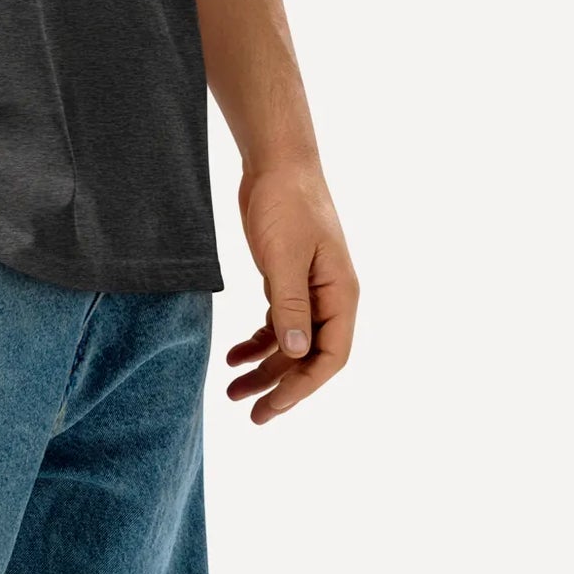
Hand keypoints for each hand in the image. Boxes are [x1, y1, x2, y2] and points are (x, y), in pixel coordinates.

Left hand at [225, 160, 357, 424]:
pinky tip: (234, 355)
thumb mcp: (283, 256)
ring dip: (265, 368)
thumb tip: (297, 355)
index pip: (331, 357)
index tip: (272, 406)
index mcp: (341, 293)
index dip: (304, 386)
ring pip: (291, 343)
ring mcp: (309, 288)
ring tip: (232, 389)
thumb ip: (291, 305)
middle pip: (310, 357)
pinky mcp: (288, 277)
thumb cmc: (285, 202)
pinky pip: (278, 322)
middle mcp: (330, 296)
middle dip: (281, 386)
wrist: (276, 161)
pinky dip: (258, 341)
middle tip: (249, 412)